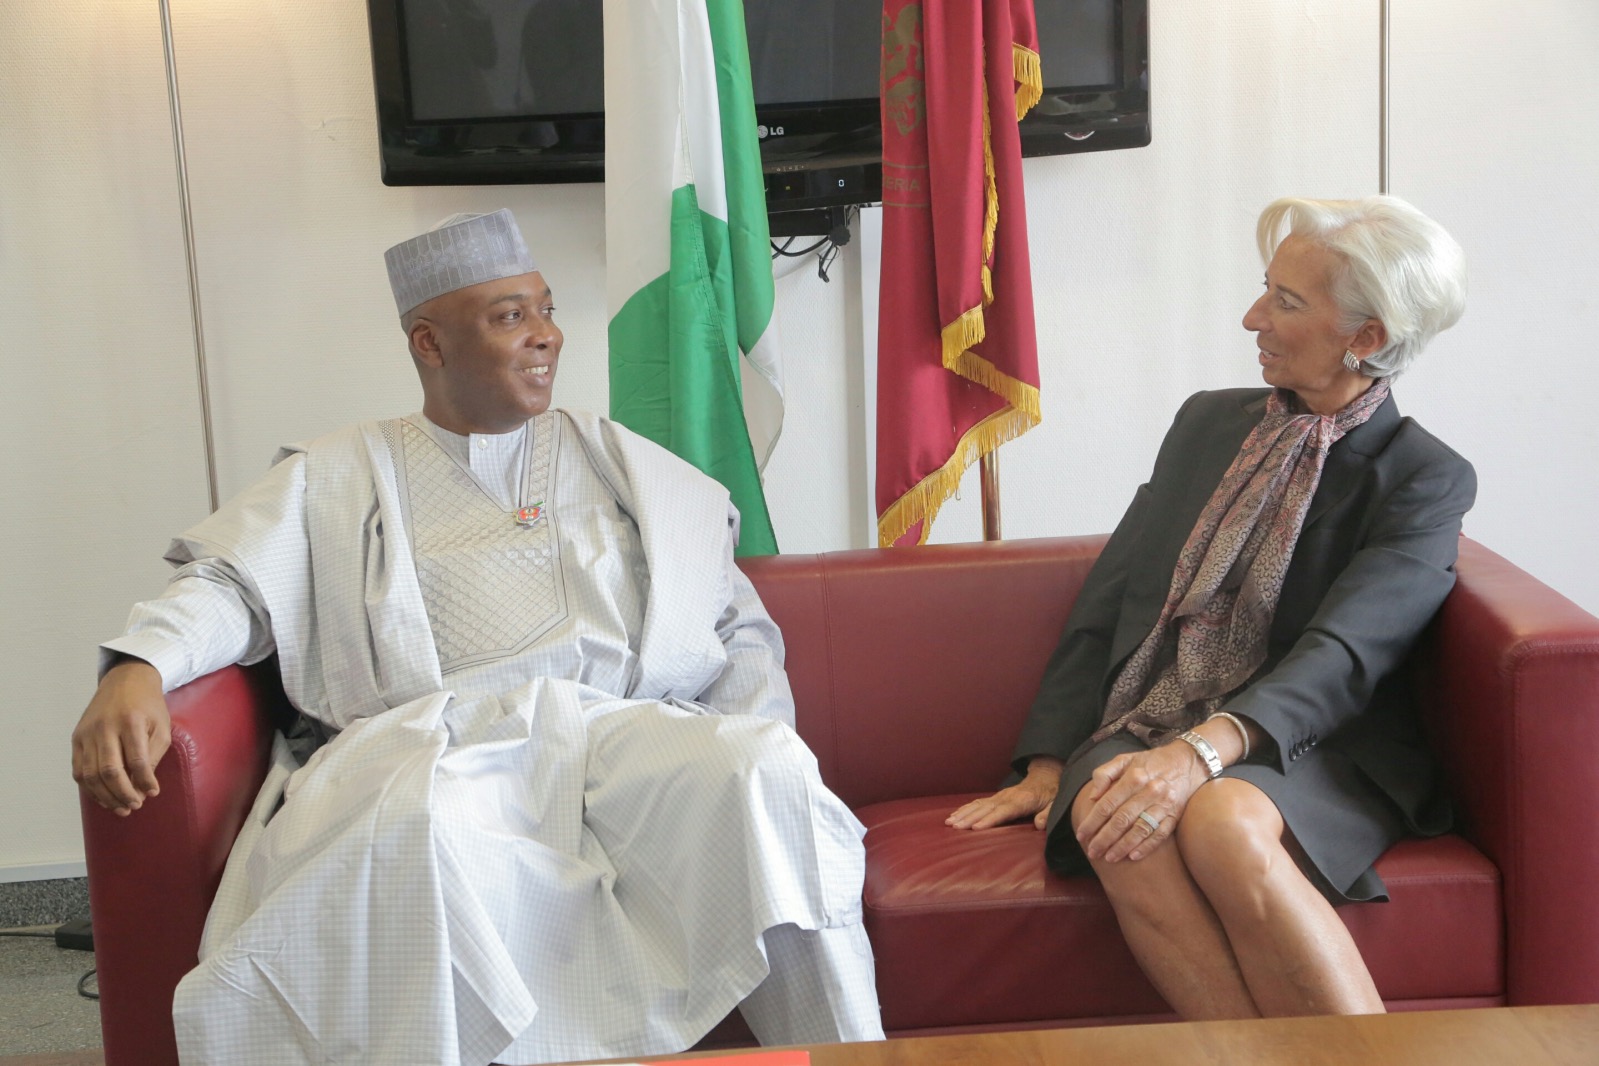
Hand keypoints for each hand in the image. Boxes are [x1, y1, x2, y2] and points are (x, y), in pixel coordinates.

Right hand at [71, 658, 170, 815]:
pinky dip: (90, 788)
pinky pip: (79, 770)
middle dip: (123, 794)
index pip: (136, 759)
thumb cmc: (148, 706)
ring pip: (91, 774)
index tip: (152, 794)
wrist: (125, 681)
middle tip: (135, 806)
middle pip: (110, 770)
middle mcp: (105, 727)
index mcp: (131, 721)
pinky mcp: (76, 738)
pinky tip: (104, 797)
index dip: (144, 781)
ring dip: (106, 796)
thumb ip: (153, 756)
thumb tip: (144, 788)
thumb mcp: (161, 726)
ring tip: (121, 808)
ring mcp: (87, 733)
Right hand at [946, 756, 1063, 830]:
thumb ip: (1047, 814)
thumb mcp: (1055, 804)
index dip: (989, 820)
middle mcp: (1007, 797)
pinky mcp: (996, 797)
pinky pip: (978, 802)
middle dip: (969, 818)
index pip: (1003, 812)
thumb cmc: (1051, 795)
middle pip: (986, 808)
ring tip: (950, 822)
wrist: (1046, 778)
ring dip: (963, 813)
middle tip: (955, 827)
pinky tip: (955, 815)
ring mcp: (1000, 796)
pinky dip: (965, 808)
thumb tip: (1040, 825)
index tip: (976, 828)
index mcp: (1022, 801)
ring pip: (978, 805)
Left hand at [1075, 741, 1208, 862]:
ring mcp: (1164, 805)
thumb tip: (1092, 796)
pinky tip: (1133, 856)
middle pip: (1122, 820)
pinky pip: (1160, 834)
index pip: (1107, 804)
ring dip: (1123, 846)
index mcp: (1133, 777)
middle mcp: (1149, 791)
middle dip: (1104, 838)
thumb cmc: (1150, 762)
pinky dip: (1147, 846)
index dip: (1092, 822)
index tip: (1081, 835)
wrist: (1187, 762)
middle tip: (1092, 851)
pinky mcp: (1175, 815)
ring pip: (1140, 830)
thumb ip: (1104, 774)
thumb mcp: (1124, 759)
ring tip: (1109, 858)